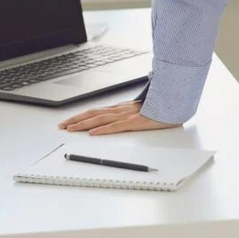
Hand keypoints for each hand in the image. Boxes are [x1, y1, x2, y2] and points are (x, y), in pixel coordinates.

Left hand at [57, 100, 179, 135]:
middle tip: (62, 126)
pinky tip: (94, 133)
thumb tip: (122, 120)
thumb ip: (132, 113)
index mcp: (122, 108)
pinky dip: (103, 130)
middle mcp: (121, 110)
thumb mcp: (142, 110)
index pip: (96, 111)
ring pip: (101, 119)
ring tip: (71, 129)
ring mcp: (128, 115)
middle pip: (93, 113)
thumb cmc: (162, 108)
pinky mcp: (136, 122)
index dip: (81, 116)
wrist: (177, 104)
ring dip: (84, 124)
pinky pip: (117, 126)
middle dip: (76, 120)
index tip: (68, 122)